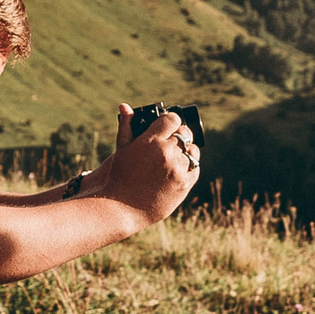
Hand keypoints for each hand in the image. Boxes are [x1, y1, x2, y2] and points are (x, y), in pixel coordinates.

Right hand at [94, 102, 197, 224]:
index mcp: (152, 141)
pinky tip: (181, 168)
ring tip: (178, 155)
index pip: (172, 119)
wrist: (121, 207)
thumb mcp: (122, 149)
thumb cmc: (119, 177)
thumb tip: (125, 106)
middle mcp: (167, 153)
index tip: (169, 124)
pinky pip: (195, 168)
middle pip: (185, 134)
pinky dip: (190, 166)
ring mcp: (177, 169)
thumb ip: (127, 126)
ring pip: (192, 151)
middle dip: (180, 135)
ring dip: (186, 151)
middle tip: (174, 140)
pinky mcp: (184, 185)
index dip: (171, 120)